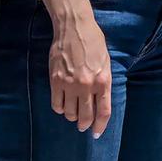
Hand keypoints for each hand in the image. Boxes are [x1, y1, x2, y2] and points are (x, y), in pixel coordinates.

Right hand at [50, 7, 112, 136]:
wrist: (74, 27)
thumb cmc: (93, 42)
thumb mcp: (105, 62)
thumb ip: (103, 82)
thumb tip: (99, 101)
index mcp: (103, 81)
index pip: (103, 112)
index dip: (100, 126)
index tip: (96, 133)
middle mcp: (87, 85)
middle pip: (86, 116)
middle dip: (85, 125)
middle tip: (83, 126)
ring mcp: (70, 84)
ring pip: (70, 113)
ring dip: (72, 116)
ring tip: (73, 111)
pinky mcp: (56, 80)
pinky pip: (56, 104)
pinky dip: (60, 108)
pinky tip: (62, 104)